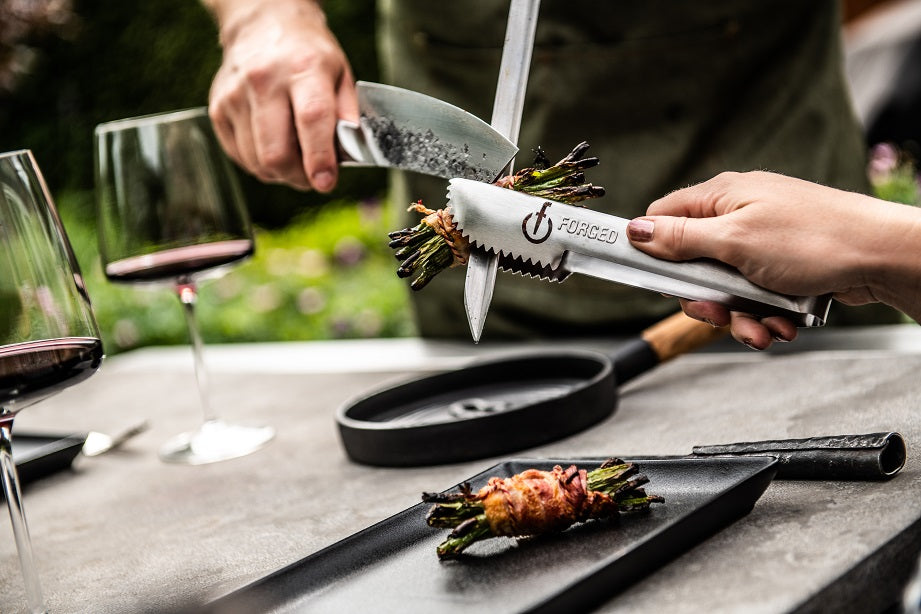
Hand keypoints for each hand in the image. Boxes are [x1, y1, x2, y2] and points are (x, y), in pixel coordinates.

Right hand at [205, 0, 355, 191]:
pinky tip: (273, 148)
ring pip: (257, 161)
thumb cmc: (308, 55)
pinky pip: (240, 157)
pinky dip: (260, 164)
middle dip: (299, 177)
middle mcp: (264, 80)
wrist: (263, 24)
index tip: (326, 182)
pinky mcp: (217, 109)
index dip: (319, 159)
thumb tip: (349, 156)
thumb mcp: (340, 74)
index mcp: (303, 69)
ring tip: (295, 160)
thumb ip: (347, 116)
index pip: (311, 120)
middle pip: (276, 152)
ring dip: (280, 174)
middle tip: (312, 177)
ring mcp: (235, 95)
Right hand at [626, 171, 920, 347]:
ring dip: (740, 317)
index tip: (655, 279)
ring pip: (726, 289)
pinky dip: (764, 315)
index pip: (664, 218)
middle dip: (706, 300)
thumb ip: (680, 238)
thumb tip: (635, 230)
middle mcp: (739, 216)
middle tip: (719, 313)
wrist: (881, 257)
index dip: (652, 250)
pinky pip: (755, 297)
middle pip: (693, 265)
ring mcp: (761, 242)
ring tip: (763, 327)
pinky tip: (782, 323)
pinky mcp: (782, 266)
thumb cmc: (815, 238)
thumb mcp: (734, 240)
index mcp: (721, 198)